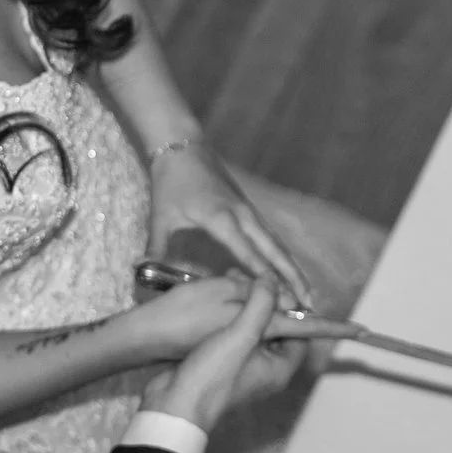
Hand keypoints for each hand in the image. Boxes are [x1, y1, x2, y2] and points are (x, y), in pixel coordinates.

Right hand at [124, 273, 355, 360]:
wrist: (171, 406)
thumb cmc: (210, 377)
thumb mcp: (240, 335)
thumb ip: (260, 305)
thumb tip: (272, 280)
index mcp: (279, 366)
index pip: (308, 334)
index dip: (315, 314)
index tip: (337, 309)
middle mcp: (266, 367)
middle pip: (282, 326)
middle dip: (274, 300)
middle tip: (266, 276)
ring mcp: (244, 366)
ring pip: (257, 327)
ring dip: (251, 303)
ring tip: (242, 278)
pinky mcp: (223, 362)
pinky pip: (237, 332)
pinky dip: (234, 314)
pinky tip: (221, 295)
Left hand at [146, 141, 313, 308]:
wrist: (184, 147)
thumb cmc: (171, 182)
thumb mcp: (160, 216)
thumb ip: (156, 249)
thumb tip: (142, 276)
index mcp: (221, 218)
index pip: (249, 254)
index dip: (266, 278)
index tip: (282, 299)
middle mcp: (243, 216)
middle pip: (275, 252)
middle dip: (293, 278)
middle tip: (308, 305)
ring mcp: (249, 213)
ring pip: (278, 245)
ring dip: (293, 270)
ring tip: (308, 296)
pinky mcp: (250, 211)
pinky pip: (272, 239)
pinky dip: (284, 258)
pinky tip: (291, 273)